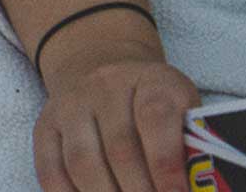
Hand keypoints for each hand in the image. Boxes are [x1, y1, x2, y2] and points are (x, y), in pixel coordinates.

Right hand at [32, 25, 198, 191]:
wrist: (101, 66)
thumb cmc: (154, 103)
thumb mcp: (183, 109)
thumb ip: (192, 146)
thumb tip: (199, 187)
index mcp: (152, 80)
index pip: (156, 119)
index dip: (167, 164)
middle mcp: (106, 87)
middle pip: (119, 149)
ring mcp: (70, 106)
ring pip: (82, 163)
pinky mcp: (45, 126)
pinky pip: (50, 169)